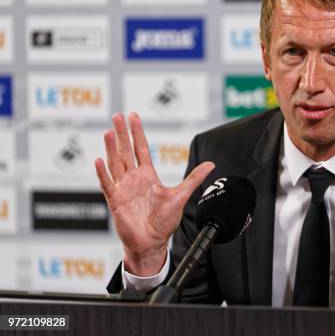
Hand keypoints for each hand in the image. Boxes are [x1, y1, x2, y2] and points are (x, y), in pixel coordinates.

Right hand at [94, 113, 214, 276]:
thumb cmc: (164, 221)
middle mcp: (134, 179)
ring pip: (115, 163)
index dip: (137, 132)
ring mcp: (123, 188)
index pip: (141, 148)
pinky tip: (99, 160)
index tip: (132, 116)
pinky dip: (103, 173)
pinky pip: (107, 184)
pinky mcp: (115, 201)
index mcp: (148, 175)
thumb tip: (211, 164)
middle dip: (122, 133)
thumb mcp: (181, 195)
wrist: (152, 242)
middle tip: (117, 116)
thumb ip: (194, 178)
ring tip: (109, 132)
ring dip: (111, 148)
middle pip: (126, 151)